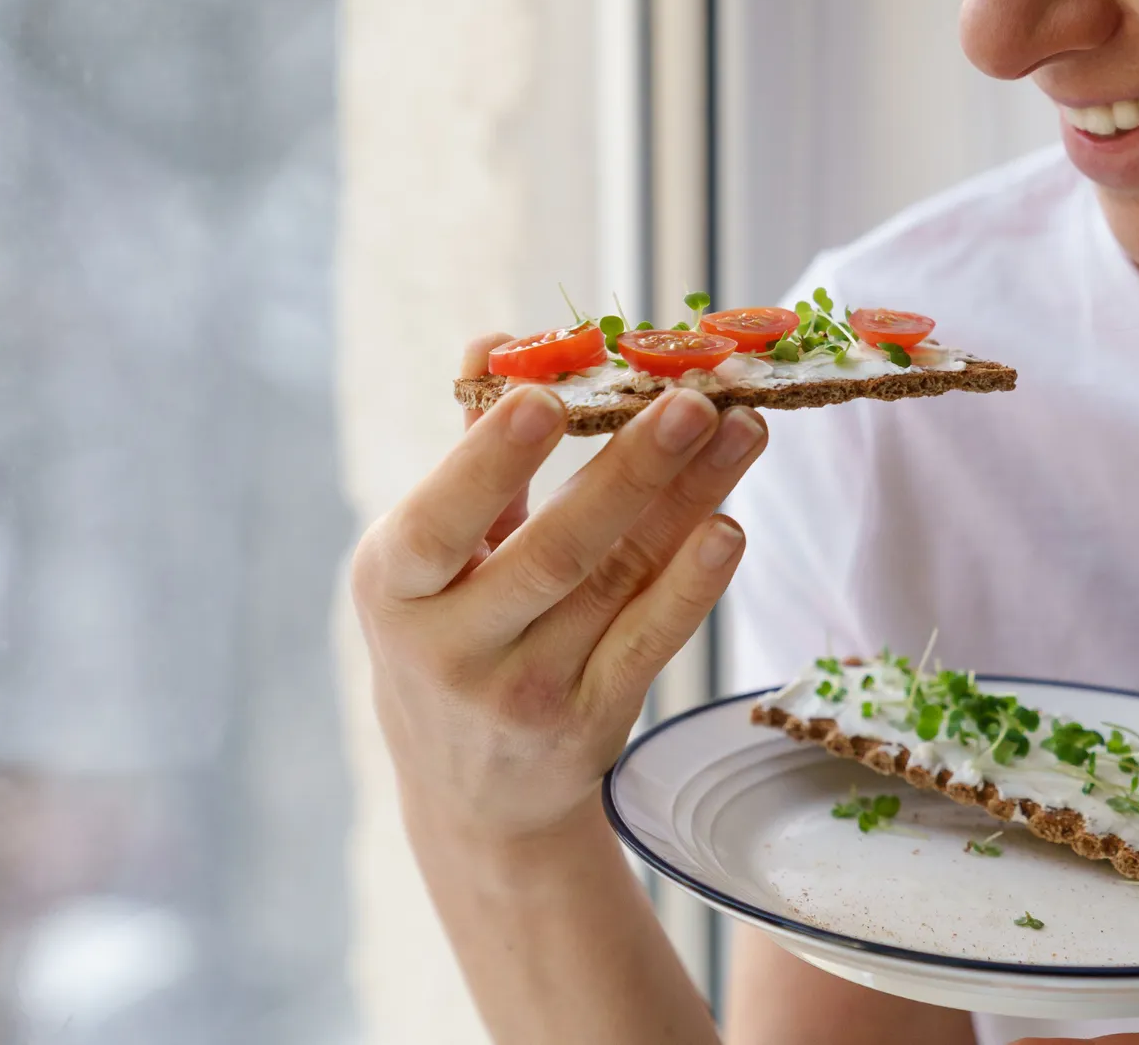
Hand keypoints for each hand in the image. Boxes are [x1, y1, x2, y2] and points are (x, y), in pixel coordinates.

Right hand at [352, 334, 768, 842]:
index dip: (491, 460)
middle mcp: (454, 647)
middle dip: (630, 471)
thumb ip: (472, 453)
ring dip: (690, 502)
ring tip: (743, 430)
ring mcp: (527, 692)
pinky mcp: (592, 721)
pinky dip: (692, 585)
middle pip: (555, 552)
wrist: (472, 796)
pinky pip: (651, 641)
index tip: (547, 396)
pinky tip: (729, 526)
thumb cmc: (448, 633)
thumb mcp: (427, 558)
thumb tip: (498, 342)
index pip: (441, 522)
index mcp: (395, 585)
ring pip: (620, 583)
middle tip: (692, 401)